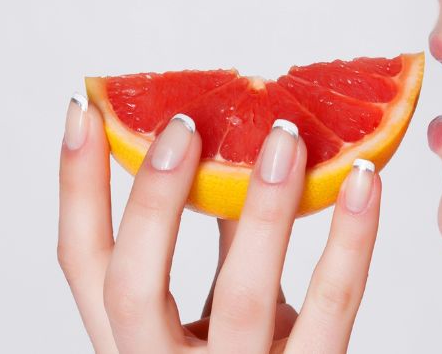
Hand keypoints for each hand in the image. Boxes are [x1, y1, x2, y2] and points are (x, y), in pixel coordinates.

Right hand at [58, 95, 381, 352]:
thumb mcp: (217, 314)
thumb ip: (222, 243)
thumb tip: (236, 147)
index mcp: (134, 345)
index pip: (83, 265)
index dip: (77, 189)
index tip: (85, 110)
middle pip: (135, 286)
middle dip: (156, 200)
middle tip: (186, 123)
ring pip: (240, 297)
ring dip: (264, 208)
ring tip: (285, 137)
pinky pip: (333, 307)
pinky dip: (351, 240)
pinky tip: (365, 181)